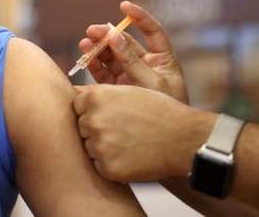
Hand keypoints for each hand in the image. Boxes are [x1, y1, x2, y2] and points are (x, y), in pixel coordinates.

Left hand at [73, 84, 214, 181]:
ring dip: (104, 147)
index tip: (109, 114)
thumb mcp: (128, 91)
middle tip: (123, 129)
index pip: (77, 104)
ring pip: (90, 147)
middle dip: (97, 129)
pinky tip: (131, 155)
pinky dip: (112, 164)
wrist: (182, 138)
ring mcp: (99, 145)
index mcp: (96, 96)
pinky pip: (99, 166)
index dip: (92, 110)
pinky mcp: (107, 168)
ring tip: (130, 141)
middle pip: (81, 127)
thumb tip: (76, 97)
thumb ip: (101, 94)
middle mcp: (93, 119)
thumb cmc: (159, 111)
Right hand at [79, 1, 187, 103]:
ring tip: (85, 44)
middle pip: (125, 43)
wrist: (167, 145)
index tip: (124, 5)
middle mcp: (146, 65)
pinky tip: (85, 58)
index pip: (152, 31)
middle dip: (108, 35)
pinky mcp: (118, 90)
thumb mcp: (153, 83)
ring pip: (112, 57)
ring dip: (98, 49)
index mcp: (163, 59)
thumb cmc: (169, 111)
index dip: (139, 17)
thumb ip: (132, 61)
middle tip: (92, 31)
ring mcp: (131, 77)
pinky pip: (104, 74)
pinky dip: (94, 65)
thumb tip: (115, 36)